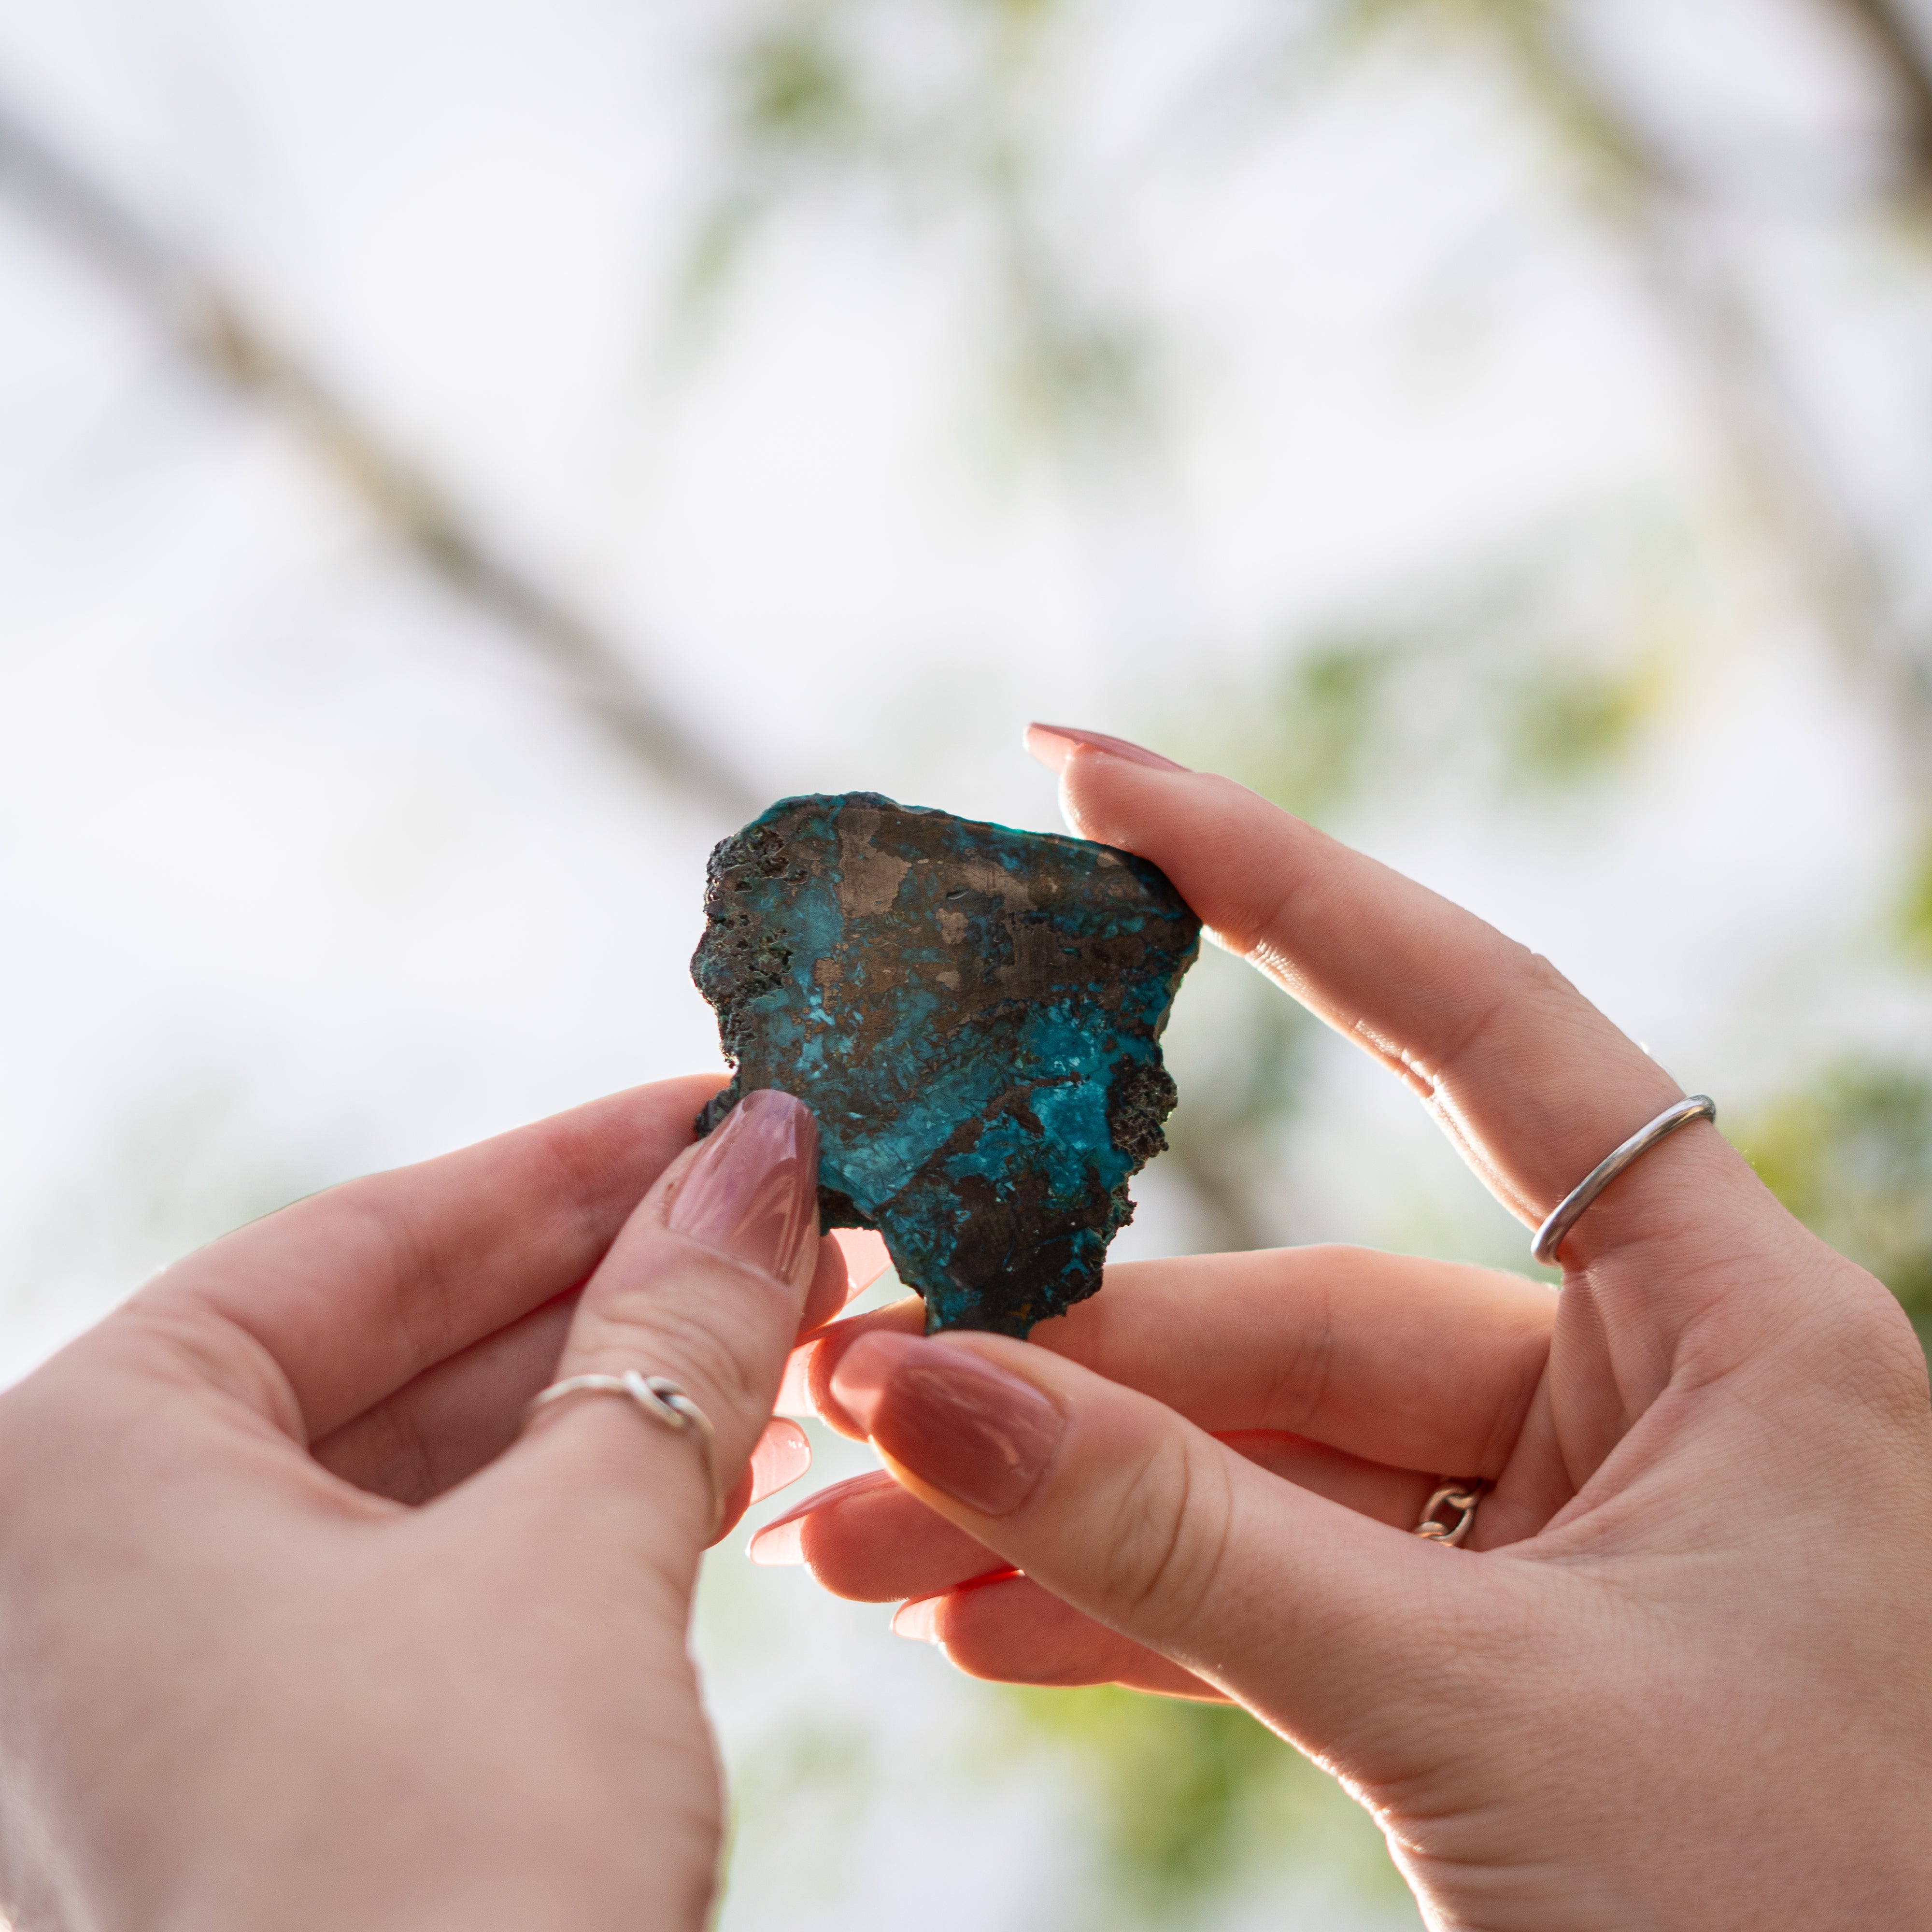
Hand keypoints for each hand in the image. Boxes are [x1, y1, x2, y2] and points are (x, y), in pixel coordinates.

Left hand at [0, 1076, 880, 1931]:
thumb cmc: (436, 1879)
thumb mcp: (573, 1558)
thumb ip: (670, 1341)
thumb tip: (766, 1157)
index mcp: (76, 1473)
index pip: (363, 1245)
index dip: (567, 1165)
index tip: (715, 1115)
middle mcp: (89, 1570)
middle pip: (400, 1356)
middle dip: (613, 1286)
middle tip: (785, 1219)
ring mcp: (176, 1687)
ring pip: (430, 1475)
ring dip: (615, 1400)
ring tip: (788, 1320)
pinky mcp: (281, 1776)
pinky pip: (439, 1586)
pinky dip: (581, 1518)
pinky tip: (721, 1460)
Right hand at [760, 731, 1931, 1930]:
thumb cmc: (1802, 1923)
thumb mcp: (1482, 1712)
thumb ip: (1187, 1544)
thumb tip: (919, 1386)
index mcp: (1728, 1327)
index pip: (1478, 1026)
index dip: (1284, 886)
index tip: (1097, 780)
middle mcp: (1641, 1391)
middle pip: (1296, 1322)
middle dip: (1063, 1375)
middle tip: (851, 1396)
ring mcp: (1557, 1527)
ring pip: (1259, 1469)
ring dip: (1060, 1504)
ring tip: (858, 1541)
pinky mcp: (1492, 1651)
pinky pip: (1282, 1589)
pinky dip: (1131, 1606)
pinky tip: (975, 1616)